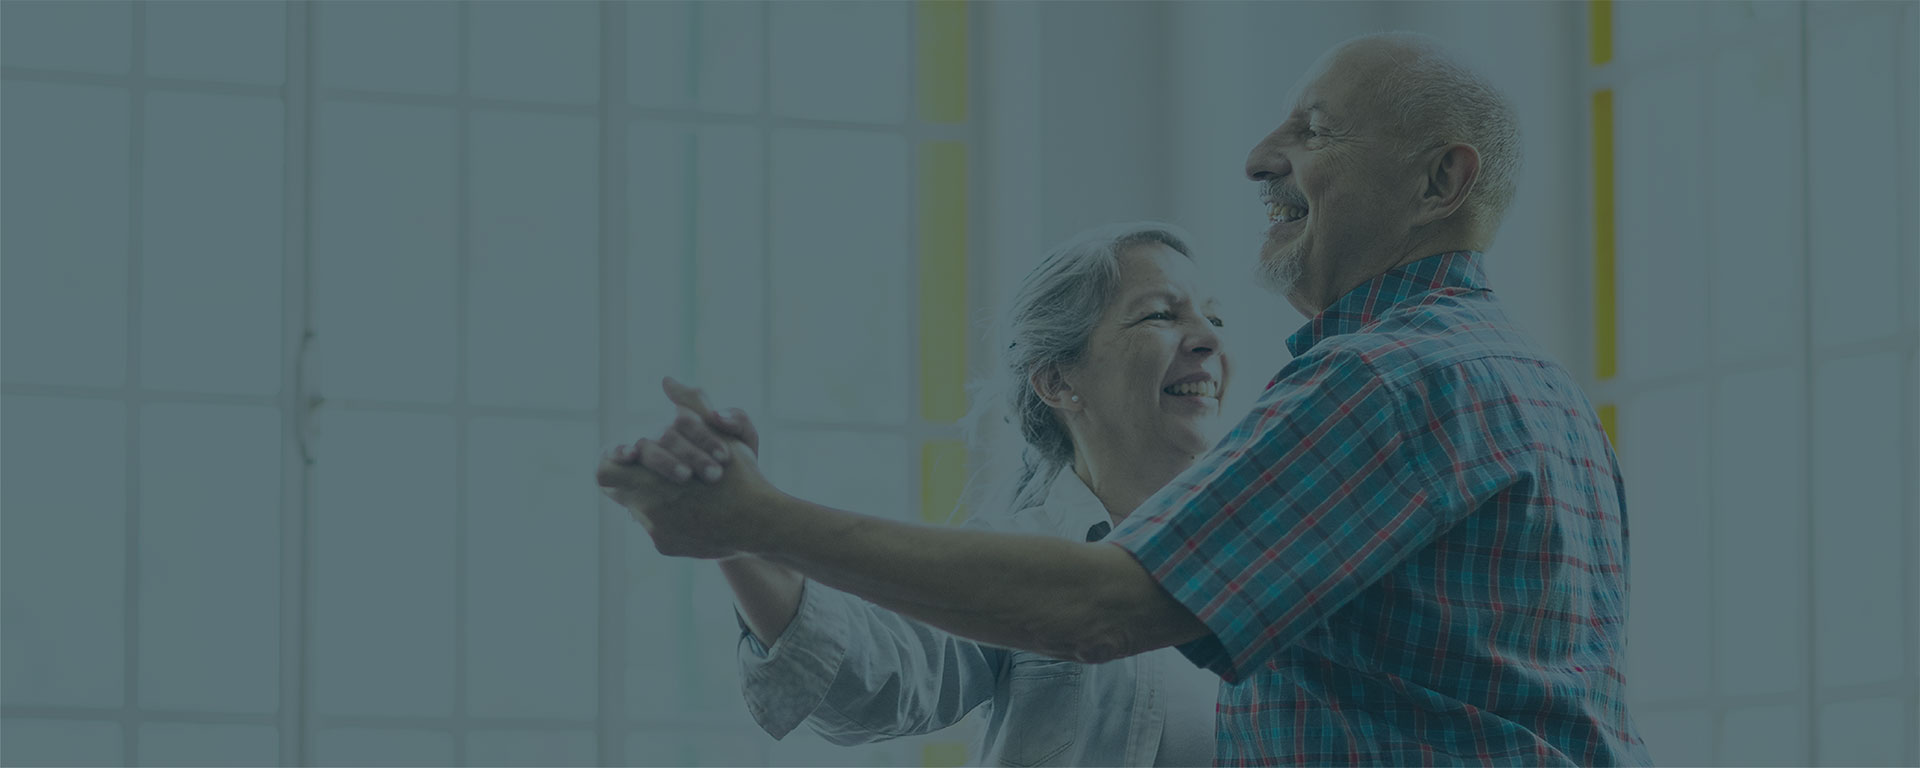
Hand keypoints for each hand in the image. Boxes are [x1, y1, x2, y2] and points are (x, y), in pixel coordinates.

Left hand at [598, 385, 778, 559]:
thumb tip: (667, 379)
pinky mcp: (665, 548)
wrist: (760, 523)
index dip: (614, 460)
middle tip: (663, 472)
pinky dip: (673, 519)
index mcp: (647, 478)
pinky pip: (658, 529)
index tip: (629, 456)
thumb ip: (689, 405)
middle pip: (621, 490)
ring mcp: (653, 532)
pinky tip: (698, 513)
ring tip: (687, 492)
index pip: (605, 470)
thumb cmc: (740, 474)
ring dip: (657, 498)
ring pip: (640, 510)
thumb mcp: (717, 433)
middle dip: (640, 478)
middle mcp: (643, 509)